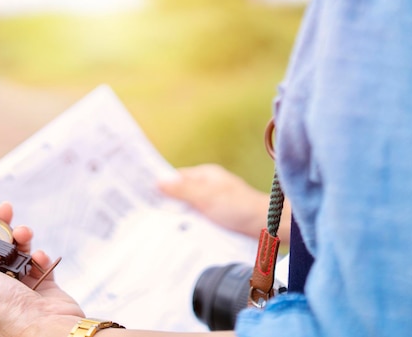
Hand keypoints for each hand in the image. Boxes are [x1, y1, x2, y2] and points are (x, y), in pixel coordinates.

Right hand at [158, 164, 289, 241]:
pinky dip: (190, 227)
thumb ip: (183, 190)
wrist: (269, 228)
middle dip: (167, 205)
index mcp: (205, 176)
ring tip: (158, 228)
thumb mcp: (207, 196)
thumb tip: (158, 181)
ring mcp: (214, 204)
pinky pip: (198, 222)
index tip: (141, 195)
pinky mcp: (219, 220)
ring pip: (189, 210)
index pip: (176, 178)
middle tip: (145, 215)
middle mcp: (208, 188)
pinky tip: (180, 236)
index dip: (160, 185)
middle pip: (181, 195)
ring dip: (179, 219)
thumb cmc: (240, 207)